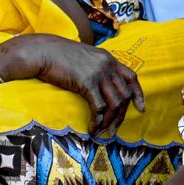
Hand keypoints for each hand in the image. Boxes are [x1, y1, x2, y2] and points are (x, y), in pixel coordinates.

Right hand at [27, 35, 145, 136]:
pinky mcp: (87, 82)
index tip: (141, 108)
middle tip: (114, 129)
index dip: (138, 94)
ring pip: (114, 103)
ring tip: (104, 132)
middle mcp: (107, 65)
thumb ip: (96, 67)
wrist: (42, 52)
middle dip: (121, 115)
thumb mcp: (85, 58)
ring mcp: (98, 73)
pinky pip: (98, 107)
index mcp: (108, 58)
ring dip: (110, 121)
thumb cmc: (58, 56)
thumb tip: (101, 85)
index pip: (131, 77)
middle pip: (124, 94)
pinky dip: (97, 121)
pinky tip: (92, 129)